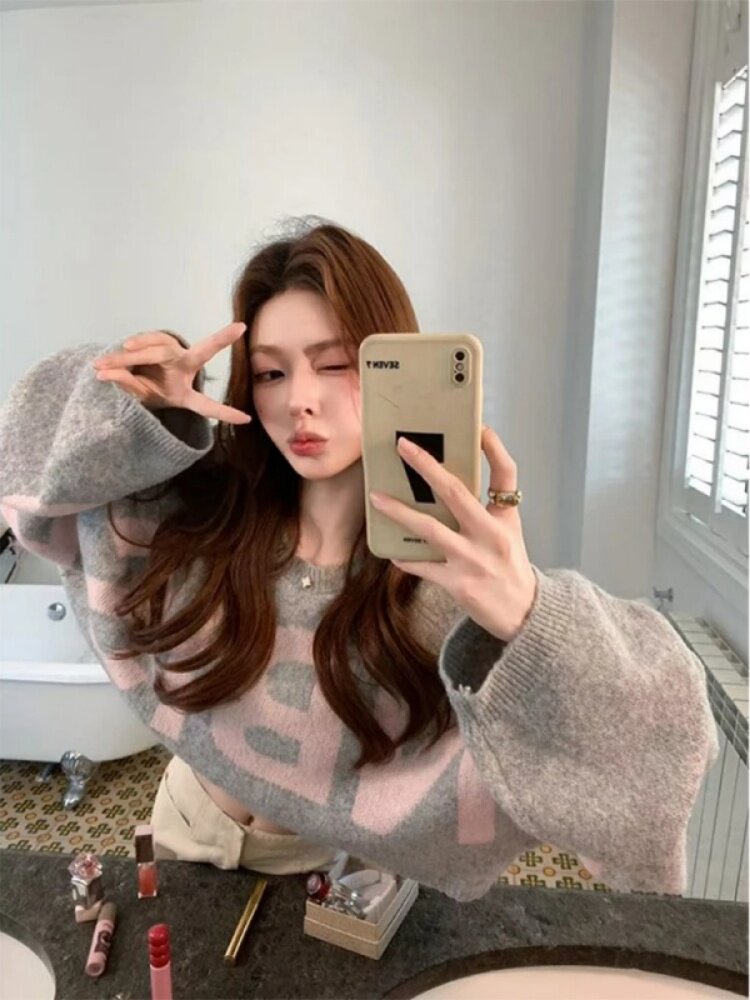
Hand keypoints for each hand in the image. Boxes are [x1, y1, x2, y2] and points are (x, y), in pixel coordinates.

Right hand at [92, 322, 252, 424]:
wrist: (133, 371)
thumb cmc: (142, 390)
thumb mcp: (137, 396)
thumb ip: (127, 387)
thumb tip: (107, 374)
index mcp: (184, 392)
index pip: (207, 404)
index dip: (225, 413)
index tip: (246, 420)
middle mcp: (186, 367)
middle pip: (193, 356)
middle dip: (198, 348)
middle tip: (138, 357)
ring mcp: (175, 350)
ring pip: (157, 349)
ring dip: (129, 358)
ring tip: (101, 366)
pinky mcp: (163, 339)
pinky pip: (146, 340)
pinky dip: (129, 348)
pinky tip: (111, 357)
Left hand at [369, 426, 537, 642]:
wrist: (522, 613)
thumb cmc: (509, 565)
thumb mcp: (507, 530)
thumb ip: (485, 506)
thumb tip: (446, 482)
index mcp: (505, 518)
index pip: (505, 474)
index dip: (494, 449)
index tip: (479, 428)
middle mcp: (491, 535)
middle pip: (456, 493)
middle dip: (426, 466)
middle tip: (403, 446)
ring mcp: (473, 560)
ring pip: (429, 529)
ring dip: (399, 511)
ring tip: (376, 497)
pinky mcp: (458, 583)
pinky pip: (422, 566)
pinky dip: (405, 558)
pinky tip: (390, 551)